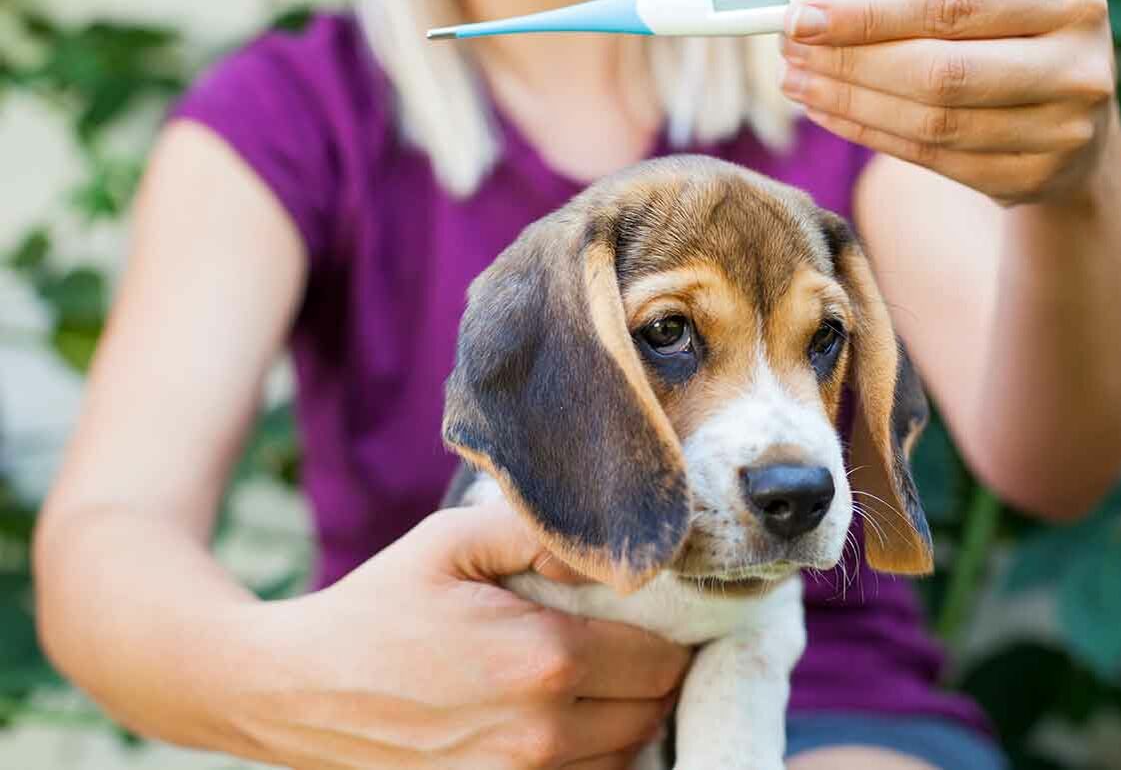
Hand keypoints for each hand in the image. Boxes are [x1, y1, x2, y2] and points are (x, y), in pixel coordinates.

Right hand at [224, 501, 689, 768]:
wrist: (297, 691)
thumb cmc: (378, 606)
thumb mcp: (451, 540)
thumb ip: (540, 530)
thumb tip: (616, 550)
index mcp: (545, 660)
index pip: (661, 658)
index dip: (666, 630)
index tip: (648, 611)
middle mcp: (542, 737)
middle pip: (653, 710)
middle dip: (652, 673)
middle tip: (625, 638)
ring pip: (625, 756)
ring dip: (625, 717)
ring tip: (596, 677)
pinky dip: (592, 756)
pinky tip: (562, 718)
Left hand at [779, 0, 1116, 205]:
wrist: (1076, 124)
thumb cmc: (1013, 34)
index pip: (951, 4)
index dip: (868, 12)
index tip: (801, 12)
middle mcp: (1076, 66)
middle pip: (938, 71)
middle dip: (849, 60)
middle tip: (790, 48)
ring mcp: (1059, 132)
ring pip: (929, 122)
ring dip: (848, 102)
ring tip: (796, 79)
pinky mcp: (1031, 180)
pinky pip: (930, 159)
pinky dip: (868, 133)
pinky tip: (827, 111)